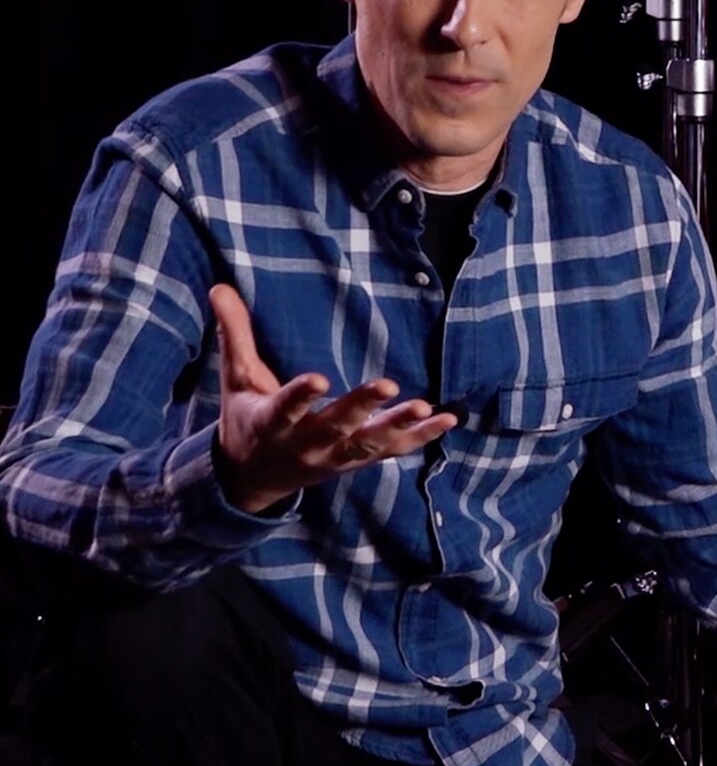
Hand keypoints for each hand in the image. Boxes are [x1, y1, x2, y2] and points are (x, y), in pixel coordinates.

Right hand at [210, 284, 458, 513]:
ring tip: (423, 406)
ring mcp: (335, 456)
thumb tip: (219, 287)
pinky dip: (421, 437)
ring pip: (368, 443)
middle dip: (360, 408)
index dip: (300, 396)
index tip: (317, 380)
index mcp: (271, 423)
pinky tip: (449, 419)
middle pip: (335, 426)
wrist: (253, 478)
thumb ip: (235, 334)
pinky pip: (394, 451)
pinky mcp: (359, 460)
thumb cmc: (248, 418)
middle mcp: (305, 443)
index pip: (284, 408)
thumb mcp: (236, 380)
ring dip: (397, 425)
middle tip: (387, 385)